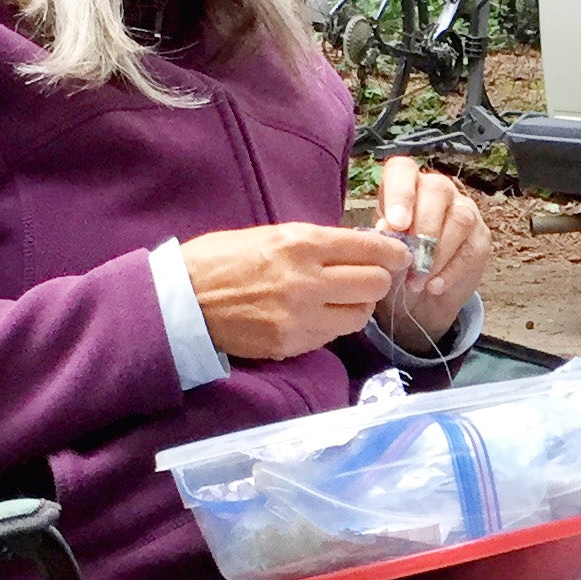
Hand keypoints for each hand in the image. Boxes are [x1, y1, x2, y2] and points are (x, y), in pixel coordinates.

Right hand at [178, 220, 409, 361]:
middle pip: (376, 284)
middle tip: (369, 277)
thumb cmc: (223, 259)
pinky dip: (333, 324)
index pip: (370, 248)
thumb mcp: (273, 235)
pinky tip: (317, 314)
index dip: (393, 252)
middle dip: (379, 279)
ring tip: (342, 298)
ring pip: (360, 315)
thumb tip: (360, 246)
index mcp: (302, 243)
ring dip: (358, 305)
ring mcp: (300, 317)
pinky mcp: (292, 344)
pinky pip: (332, 335)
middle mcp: (307, 280)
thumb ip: (318, 243)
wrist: (181, 299)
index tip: (399, 255)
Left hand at [372, 155, 490, 350]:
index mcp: (406, 184)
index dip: (400, 193)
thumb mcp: (383, 249)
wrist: (420, 296)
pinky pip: (470, 250)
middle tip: (407, 258)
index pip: (404, 169)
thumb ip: (384, 235)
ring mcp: (464, 210)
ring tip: (416, 281)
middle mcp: (438, 189)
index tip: (396, 224)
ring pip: (459, 219)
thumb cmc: (396, 261)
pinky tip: (433, 287)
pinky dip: (450, 271)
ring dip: (436, 254)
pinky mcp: (481, 238)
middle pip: (437, 191)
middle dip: (422, 227)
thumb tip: (386, 229)